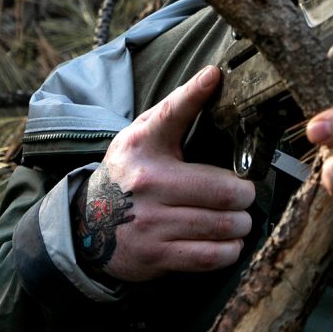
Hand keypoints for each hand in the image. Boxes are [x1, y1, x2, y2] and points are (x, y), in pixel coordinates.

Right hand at [71, 64, 253, 283]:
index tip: (214, 76)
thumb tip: (215, 75)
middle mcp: (147, 183)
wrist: (87, 227)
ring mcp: (150, 223)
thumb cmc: (129, 175)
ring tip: (237, 218)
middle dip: (245, 194)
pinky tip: (228, 241)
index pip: (171, 113)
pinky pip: (211, 256)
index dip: (195, 92)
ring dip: (241, 223)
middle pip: (224, 190)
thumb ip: (175, 110)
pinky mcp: (156, 256)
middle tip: (244, 194)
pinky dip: (230, 249)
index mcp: (143, 146)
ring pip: (223, 224)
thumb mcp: (142, 138)